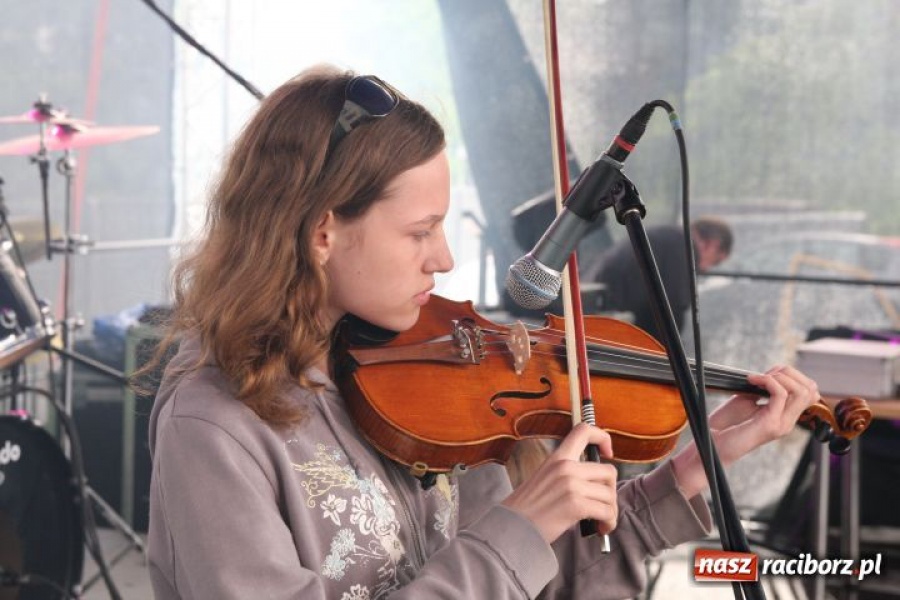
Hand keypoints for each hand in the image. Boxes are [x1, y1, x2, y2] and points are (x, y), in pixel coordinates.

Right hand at [501, 423, 617, 543]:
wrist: (511, 527)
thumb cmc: (527, 508)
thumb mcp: (544, 478)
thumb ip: (567, 474)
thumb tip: (595, 484)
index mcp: (557, 457)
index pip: (584, 430)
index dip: (602, 438)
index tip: (607, 453)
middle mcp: (565, 467)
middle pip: (609, 471)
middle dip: (611, 491)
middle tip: (604, 506)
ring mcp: (570, 484)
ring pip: (610, 494)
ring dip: (611, 511)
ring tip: (601, 522)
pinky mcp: (575, 504)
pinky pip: (606, 511)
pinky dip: (608, 522)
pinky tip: (600, 528)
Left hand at [671, 364, 818, 497]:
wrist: (711, 443)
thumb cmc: (726, 423)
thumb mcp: (748, 399)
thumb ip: (764, 389)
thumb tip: (774, 374)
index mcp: (784, 416)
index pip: (809, 391)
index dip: (791, 375)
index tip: (768, 373)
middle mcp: (787, 421)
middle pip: (810, 389)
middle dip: (788, 373)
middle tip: (764, 374)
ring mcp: (781, 424)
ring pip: (801, 391)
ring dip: (779, 376)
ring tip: (758, 378)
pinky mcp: (770, 424)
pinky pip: (780, 395)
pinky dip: (767, 381)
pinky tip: (752, 380)